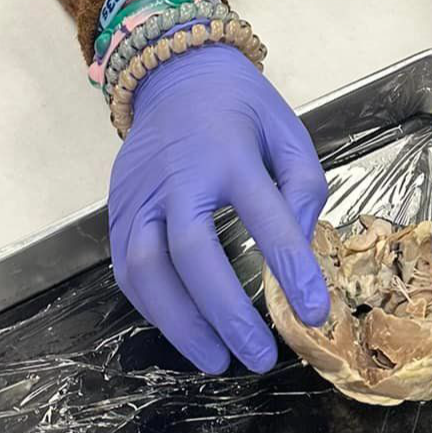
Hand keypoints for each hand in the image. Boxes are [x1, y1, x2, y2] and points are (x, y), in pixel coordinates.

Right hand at [108, 45, 329, 373]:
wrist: (175, 72)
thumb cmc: (240, 108)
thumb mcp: (288, 131)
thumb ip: (303, 186)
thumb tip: (301, 248)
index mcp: (230, 151)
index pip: (265, 215)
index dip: (290, 267)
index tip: (314, 312)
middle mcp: (178, 174)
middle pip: (192, 251)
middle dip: (225, 313)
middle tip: (258, 358)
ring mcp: (139, 191)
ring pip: (145, 267)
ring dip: (179, 323)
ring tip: (215, 360)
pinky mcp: (117, 205)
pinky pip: (124, 266)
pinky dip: (151, 306)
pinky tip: (181, 328)